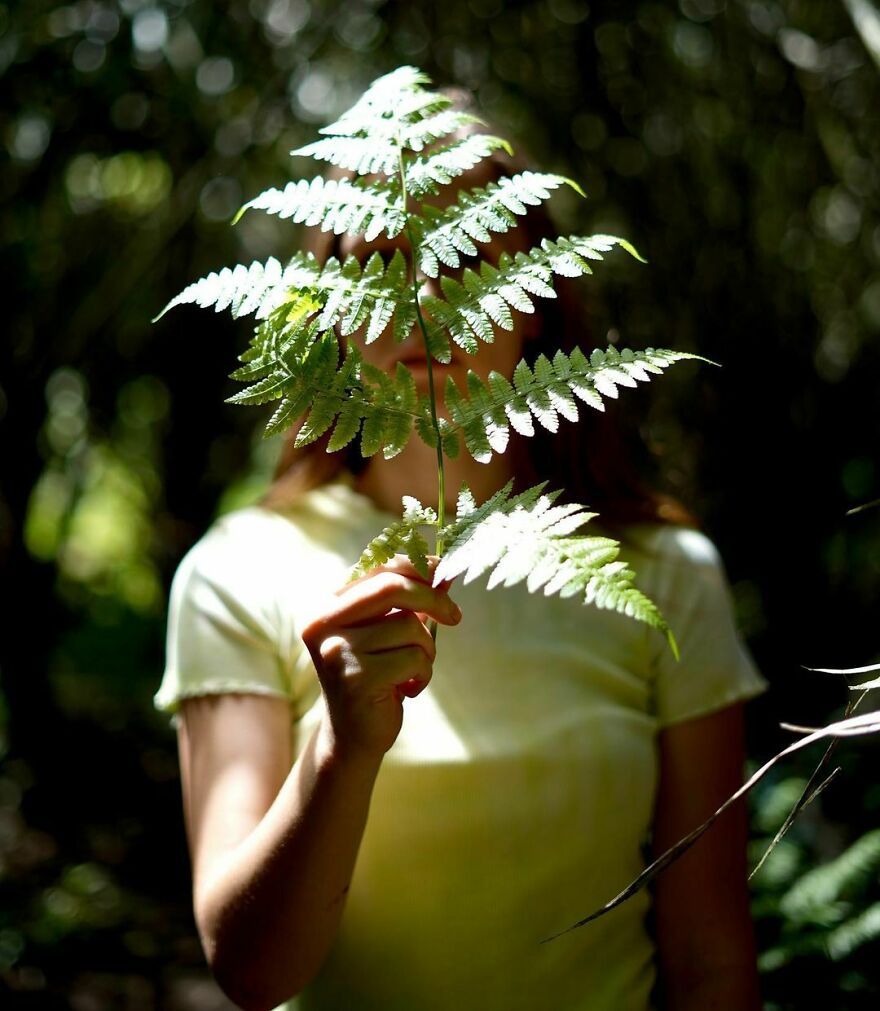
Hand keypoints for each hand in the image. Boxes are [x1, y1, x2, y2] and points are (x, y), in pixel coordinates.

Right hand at [300, 555, 460, 760]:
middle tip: (454, 617)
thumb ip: (409, 602)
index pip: (378, 569)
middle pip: (391, 588)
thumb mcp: (389, 634)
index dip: (417, 567)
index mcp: (328, 607)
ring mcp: (337, 651)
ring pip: (409, 627)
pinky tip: (407, 689)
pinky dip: (423, 673)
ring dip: (426, 649)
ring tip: (413, 670)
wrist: (352, 738)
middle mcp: (324, 624)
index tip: (444, 574)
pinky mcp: (355, 679)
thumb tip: (445, 571)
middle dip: (432, 599)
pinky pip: (413, 658)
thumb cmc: (375, 679)